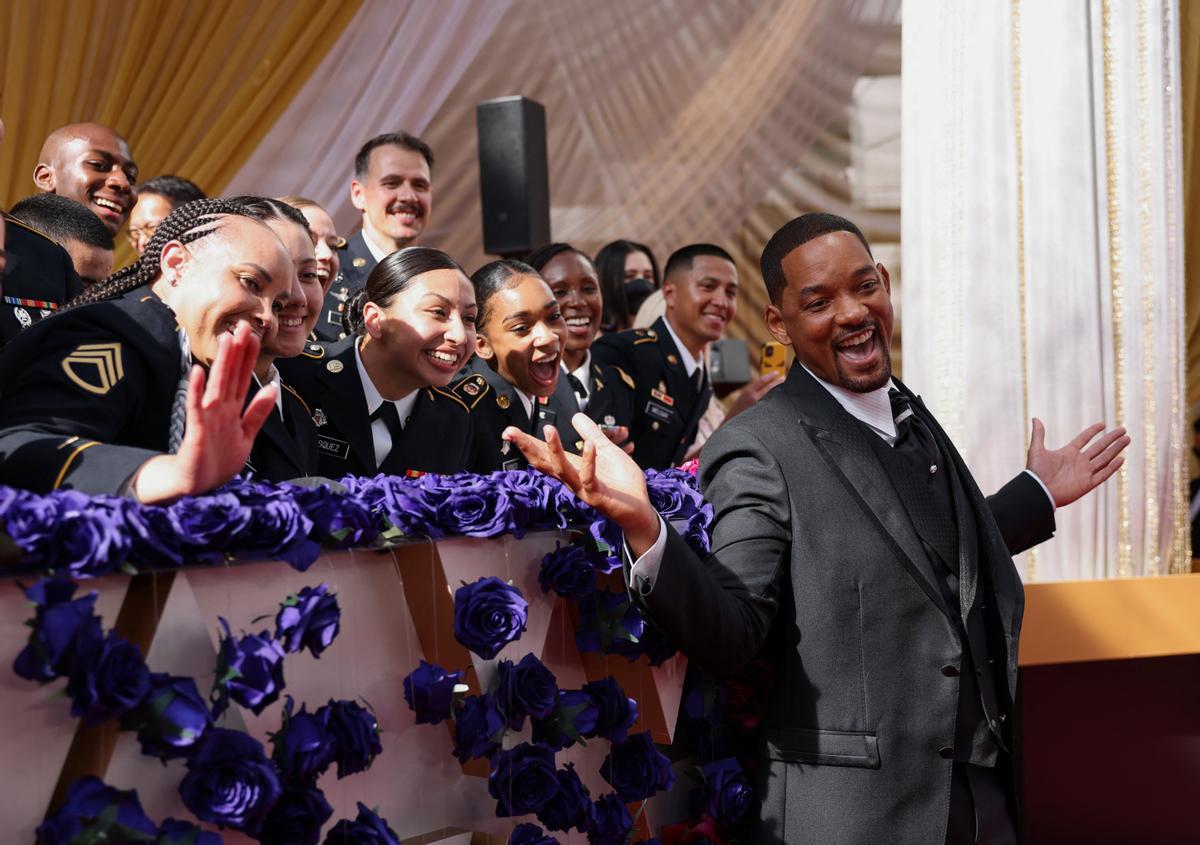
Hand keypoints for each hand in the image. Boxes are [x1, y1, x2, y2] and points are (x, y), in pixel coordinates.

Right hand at [132, 323, 275, 503]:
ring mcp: (208, 418)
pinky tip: (196, 373)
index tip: (254, 336)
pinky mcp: (196, 431)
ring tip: (226, 341)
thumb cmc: (219, 460)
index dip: (248, 358)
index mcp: (233, 410)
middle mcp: (220, 409)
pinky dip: (196, 391)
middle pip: (231, 375)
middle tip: (243, 326)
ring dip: (222, 364)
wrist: (198, 485)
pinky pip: (196, 408)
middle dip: (237, 352)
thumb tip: (272, 388)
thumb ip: (258, 413)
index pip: (243, 378)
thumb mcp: (246, 435)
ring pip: (217, 385)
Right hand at [503, 414, 660, 554]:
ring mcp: (583, 489)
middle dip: (527, 447)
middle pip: (544, 463)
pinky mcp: (597, 496)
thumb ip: (592, 433)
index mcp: (572, 468)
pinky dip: (589, 461)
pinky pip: (589, 479)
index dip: (527, 443)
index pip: (544, 454)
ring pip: (562, 470)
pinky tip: (588, 445)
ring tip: (548, 429)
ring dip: (554, 450)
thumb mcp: (606, 451)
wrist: (640, 509)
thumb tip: (576, 415)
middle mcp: (572, 480)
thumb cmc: (623, 483)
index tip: (509, 431)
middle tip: (510, 432)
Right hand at [726, 372, 783, 418]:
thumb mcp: (743, 396)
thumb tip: (767, 384)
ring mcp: (760, 406)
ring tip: (784, 387)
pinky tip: (780, 399)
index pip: (762, 381)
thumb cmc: (738, 409)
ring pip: (772, 396)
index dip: (771, 376)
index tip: (777, 372)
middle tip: (784, 378)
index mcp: (748, 392)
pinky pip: (772, 405)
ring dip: (779, 391)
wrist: (733, 422)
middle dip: (778, 382)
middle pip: (770, 387)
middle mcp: (755, 398)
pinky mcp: (763, 413)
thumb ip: (754, 390)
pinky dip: (776, 400)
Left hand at [1025, 418, 1129, 507]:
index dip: (1093, 431)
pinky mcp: (1087, 484)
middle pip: (1099, 447)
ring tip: (1127, 439)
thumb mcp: (1036, 450)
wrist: (1038, 491)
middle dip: (1111, 439)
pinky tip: (1121, 459)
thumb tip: (1035, 418)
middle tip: (1124, 430)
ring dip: (1116, 449)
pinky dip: (1112, 467)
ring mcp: (1084, 473)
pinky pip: (1103, 475)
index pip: (1084, 439)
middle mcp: (1078, 461)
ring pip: (1104, 459)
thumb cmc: (1035, 472)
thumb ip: (1038, 434)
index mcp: (1068, 452)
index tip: (1103, 424)